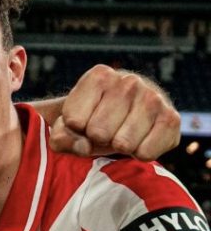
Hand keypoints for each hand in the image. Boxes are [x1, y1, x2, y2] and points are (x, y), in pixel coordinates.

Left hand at [52, 65, 179, 160]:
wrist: (130, 113)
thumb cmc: (93, 118)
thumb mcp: (67, 125)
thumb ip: (60, 136)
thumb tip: (85, 146)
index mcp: (99, 76)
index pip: (73, 120)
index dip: (75, 129)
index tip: (83, 121)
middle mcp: (128, 81)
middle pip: (98, 133)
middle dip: (97, 139)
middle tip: (104, 129)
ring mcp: (153, 97)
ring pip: (123, 144)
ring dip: (118, 147)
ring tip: (121, 133)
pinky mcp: (172, 118)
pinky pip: (146, 153)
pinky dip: (138, 154)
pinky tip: (139, 139)